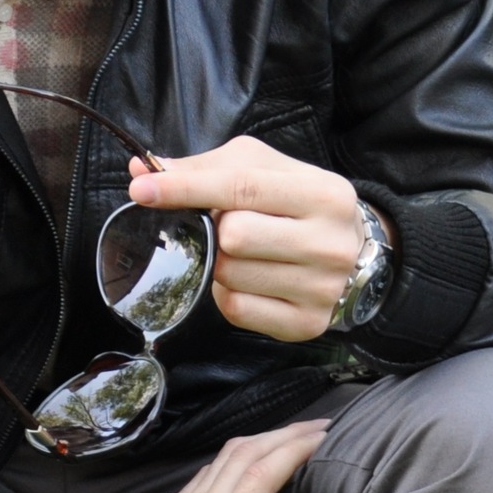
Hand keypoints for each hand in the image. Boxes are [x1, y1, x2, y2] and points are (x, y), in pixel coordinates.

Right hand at [1, 417, 326, 492]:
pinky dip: (290, 455)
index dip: (238, 468)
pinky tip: (312, 442)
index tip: (262, 455)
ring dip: (286, 441)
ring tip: (316, 427)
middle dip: (269, 443)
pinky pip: (263, 476)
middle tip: (304, 428)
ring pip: (253, 460)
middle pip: (236, 463)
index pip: (210, 489)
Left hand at [129, 136, 374, 342]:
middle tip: (228, 224)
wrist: (351, 252)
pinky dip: (227, 292)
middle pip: (234, 236)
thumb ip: (203, 168)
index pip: (241, 187)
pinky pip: (235, 308)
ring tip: (244, 252)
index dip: (186, 188)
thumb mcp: (262, 170)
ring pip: (229, 274)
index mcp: (324, 194)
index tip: (142, 189)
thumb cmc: (294, 204)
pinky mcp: (305, 323)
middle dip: (216, 228)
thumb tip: (141, 170)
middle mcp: (329, 243)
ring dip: (219, 261)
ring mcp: (321, 288)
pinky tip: (249, 278)